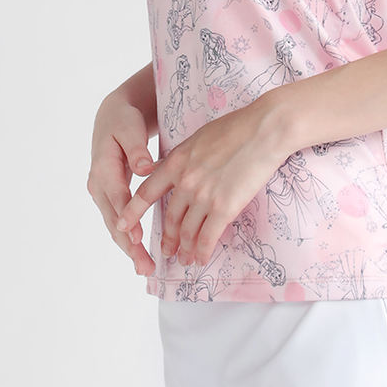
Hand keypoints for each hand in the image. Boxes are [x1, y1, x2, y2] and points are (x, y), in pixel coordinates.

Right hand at [87, 85, 159, 277]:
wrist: (112, 117)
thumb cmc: (124, 121)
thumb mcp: (130, 128)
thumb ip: (137, 149)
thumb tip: (145, 168)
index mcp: (103, 167)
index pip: (117, 198)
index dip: (127, 219)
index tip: (137, 239)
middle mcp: (98, 184)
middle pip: (113, 220)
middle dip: (128, 245)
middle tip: (145, 267)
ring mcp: (101, 192)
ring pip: (114, 225)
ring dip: (128, 247)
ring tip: (145, 268)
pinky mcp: (109, 196)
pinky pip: (118, 220)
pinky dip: (128, 237)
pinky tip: (140, 253)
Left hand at [114, 97, 288, 268]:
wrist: (264, 129)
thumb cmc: (237, 127)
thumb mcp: (200, 137)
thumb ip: (185, 157)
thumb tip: (178, 168)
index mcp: (176, 161)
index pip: (147, 192)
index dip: (133, 212)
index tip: (122, 226)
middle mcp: (185, 181)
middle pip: (170, 218)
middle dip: (168, 238)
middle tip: (167, 250)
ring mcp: (204, 196)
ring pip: (188, 231)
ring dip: (185, 249)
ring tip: (185, 259)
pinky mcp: (225, 207)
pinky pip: (208, 237)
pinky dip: (202, 252)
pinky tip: (201, 259)